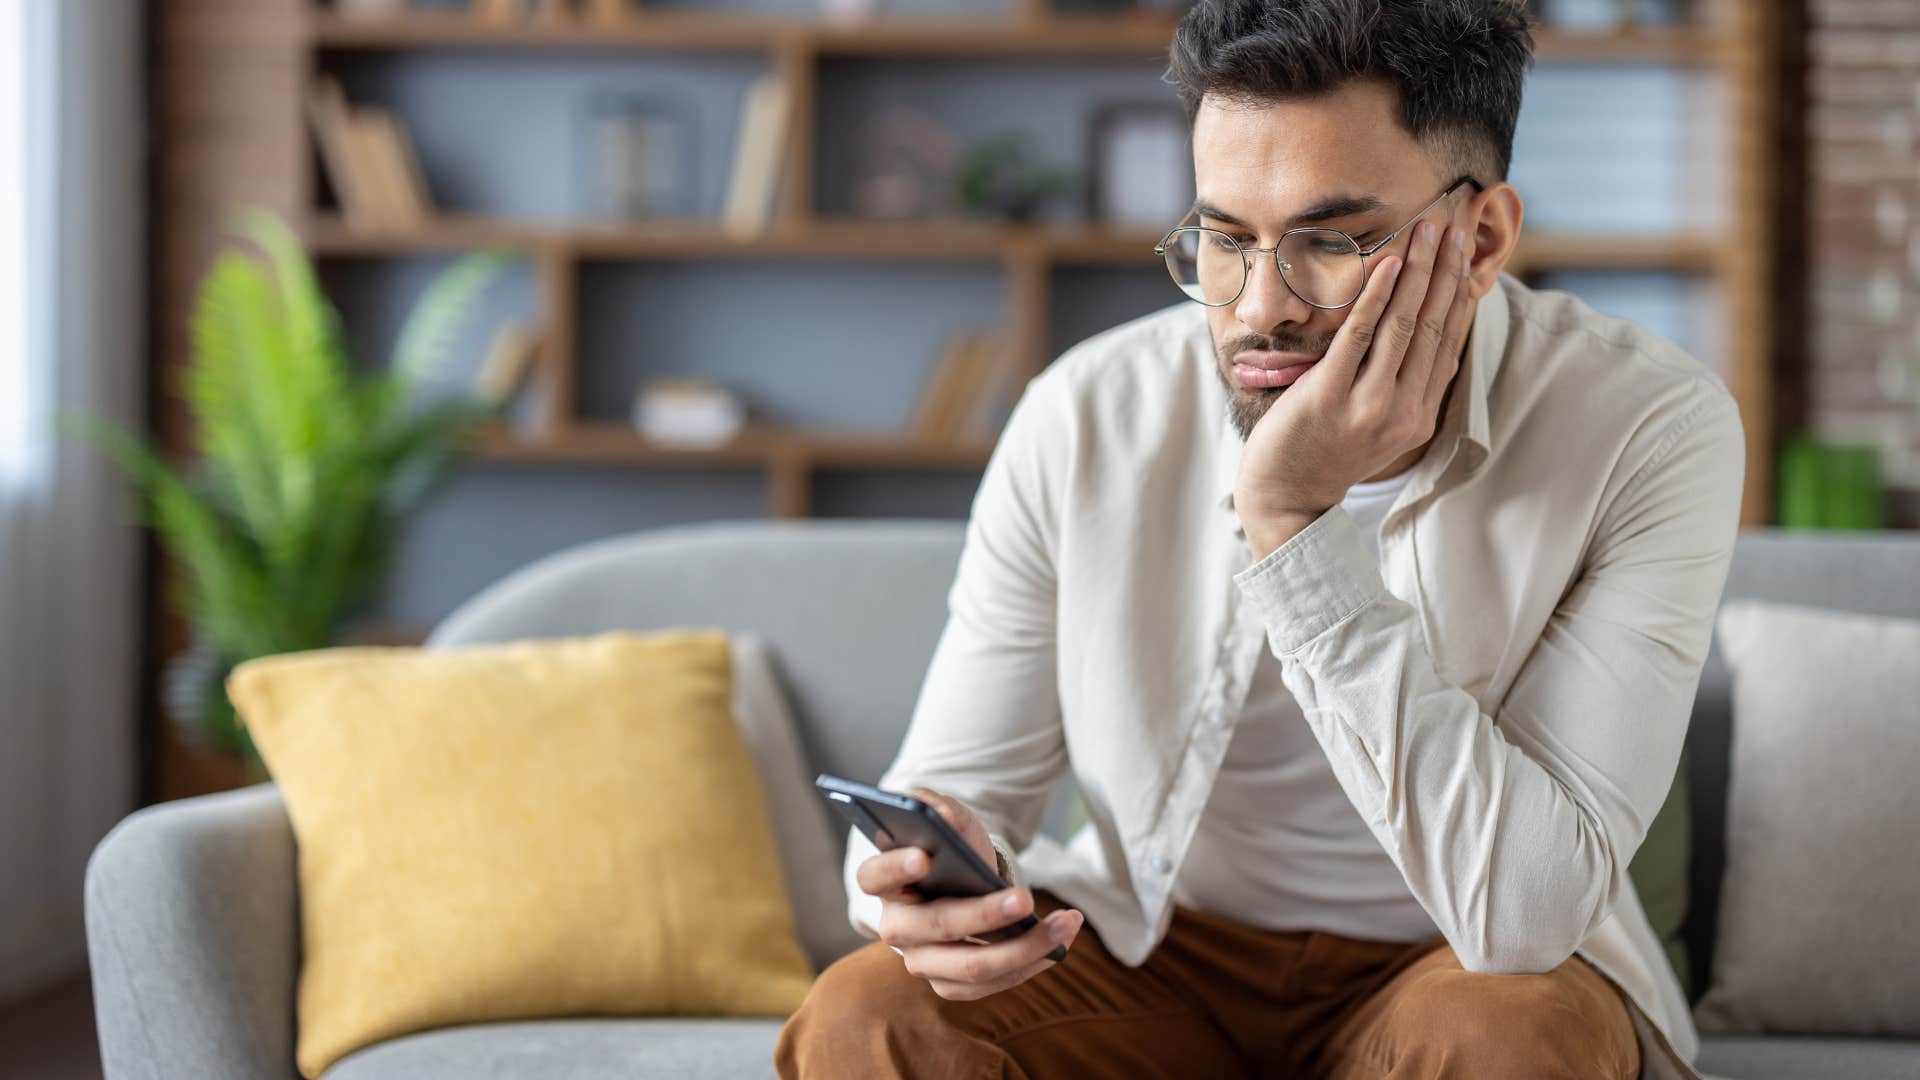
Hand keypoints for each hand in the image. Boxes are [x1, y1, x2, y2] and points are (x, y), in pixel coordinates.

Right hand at [854, 787, 1083, 1001]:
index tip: (924, 856)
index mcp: (884, 881)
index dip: (895, 867)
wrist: (965, 885)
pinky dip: (1032, 961)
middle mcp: (897, 928)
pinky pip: (994, 983)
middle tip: (1025, 899)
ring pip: (972, 966)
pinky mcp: (952, 984)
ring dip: (1024, 947)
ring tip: (1065, 923)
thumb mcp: (951, 822)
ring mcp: (923, 961)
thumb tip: (937, 810)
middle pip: (935, 926)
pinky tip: (1061, 940)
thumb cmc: (953, 851)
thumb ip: (942, 811)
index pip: (874, 876)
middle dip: (983, 915)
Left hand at [1234, 218, 1476, 558]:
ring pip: (1403, 326)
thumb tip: (1422, 334)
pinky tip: (1387, 265)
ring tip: (1427, 233)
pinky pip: (1358, 336)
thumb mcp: (1379, 425)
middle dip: (1446, 272)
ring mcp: (1368, 405)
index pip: (1450, 344)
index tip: (1466, 257)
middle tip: (1454, 227)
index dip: (1460, 296)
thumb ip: (1403, 386)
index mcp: (1420, 416)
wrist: (1286, 494)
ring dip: (1418, 273)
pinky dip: (1375, 297)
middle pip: (1434, 327)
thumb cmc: (1327, 450)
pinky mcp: (1331, 395)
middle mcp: (1403, 412)